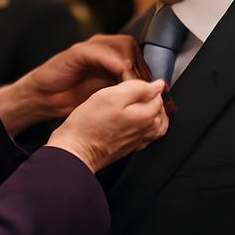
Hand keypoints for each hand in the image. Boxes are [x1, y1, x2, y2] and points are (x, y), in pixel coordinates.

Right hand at [0, 35, 148, 136]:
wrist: (45, 101)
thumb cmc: (76, 102)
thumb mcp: (109, 99)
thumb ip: (131, 93)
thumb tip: (158, 93)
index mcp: (115, 59)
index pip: (142, 59)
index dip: (150, 75)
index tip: (157, 95)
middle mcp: (106, 49)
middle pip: (136, 48)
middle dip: (143, 71)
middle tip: (144, 92)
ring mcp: (93, 48)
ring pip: (123, 45)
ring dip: (131, 67)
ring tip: (131, 88)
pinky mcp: (79, 51)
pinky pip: (100, 50)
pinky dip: (113, 62)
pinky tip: (118, 79)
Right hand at [46, 79, 167, 172]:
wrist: (76, 151)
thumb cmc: (89, 125)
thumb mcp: (110, 96)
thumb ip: (137, 88)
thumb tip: (157, 85)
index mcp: (146, 116)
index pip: (158, 94)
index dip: (145, 84)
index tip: (132, 82)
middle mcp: (147, 130)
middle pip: (159, 109)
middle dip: (151, 98)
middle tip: (134, 90)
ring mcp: (139, 140)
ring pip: (156, 122)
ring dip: (150, 111)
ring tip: (137, 103)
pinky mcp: (130, 147)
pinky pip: (147, 134)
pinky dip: (145, 124)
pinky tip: (133, 119)